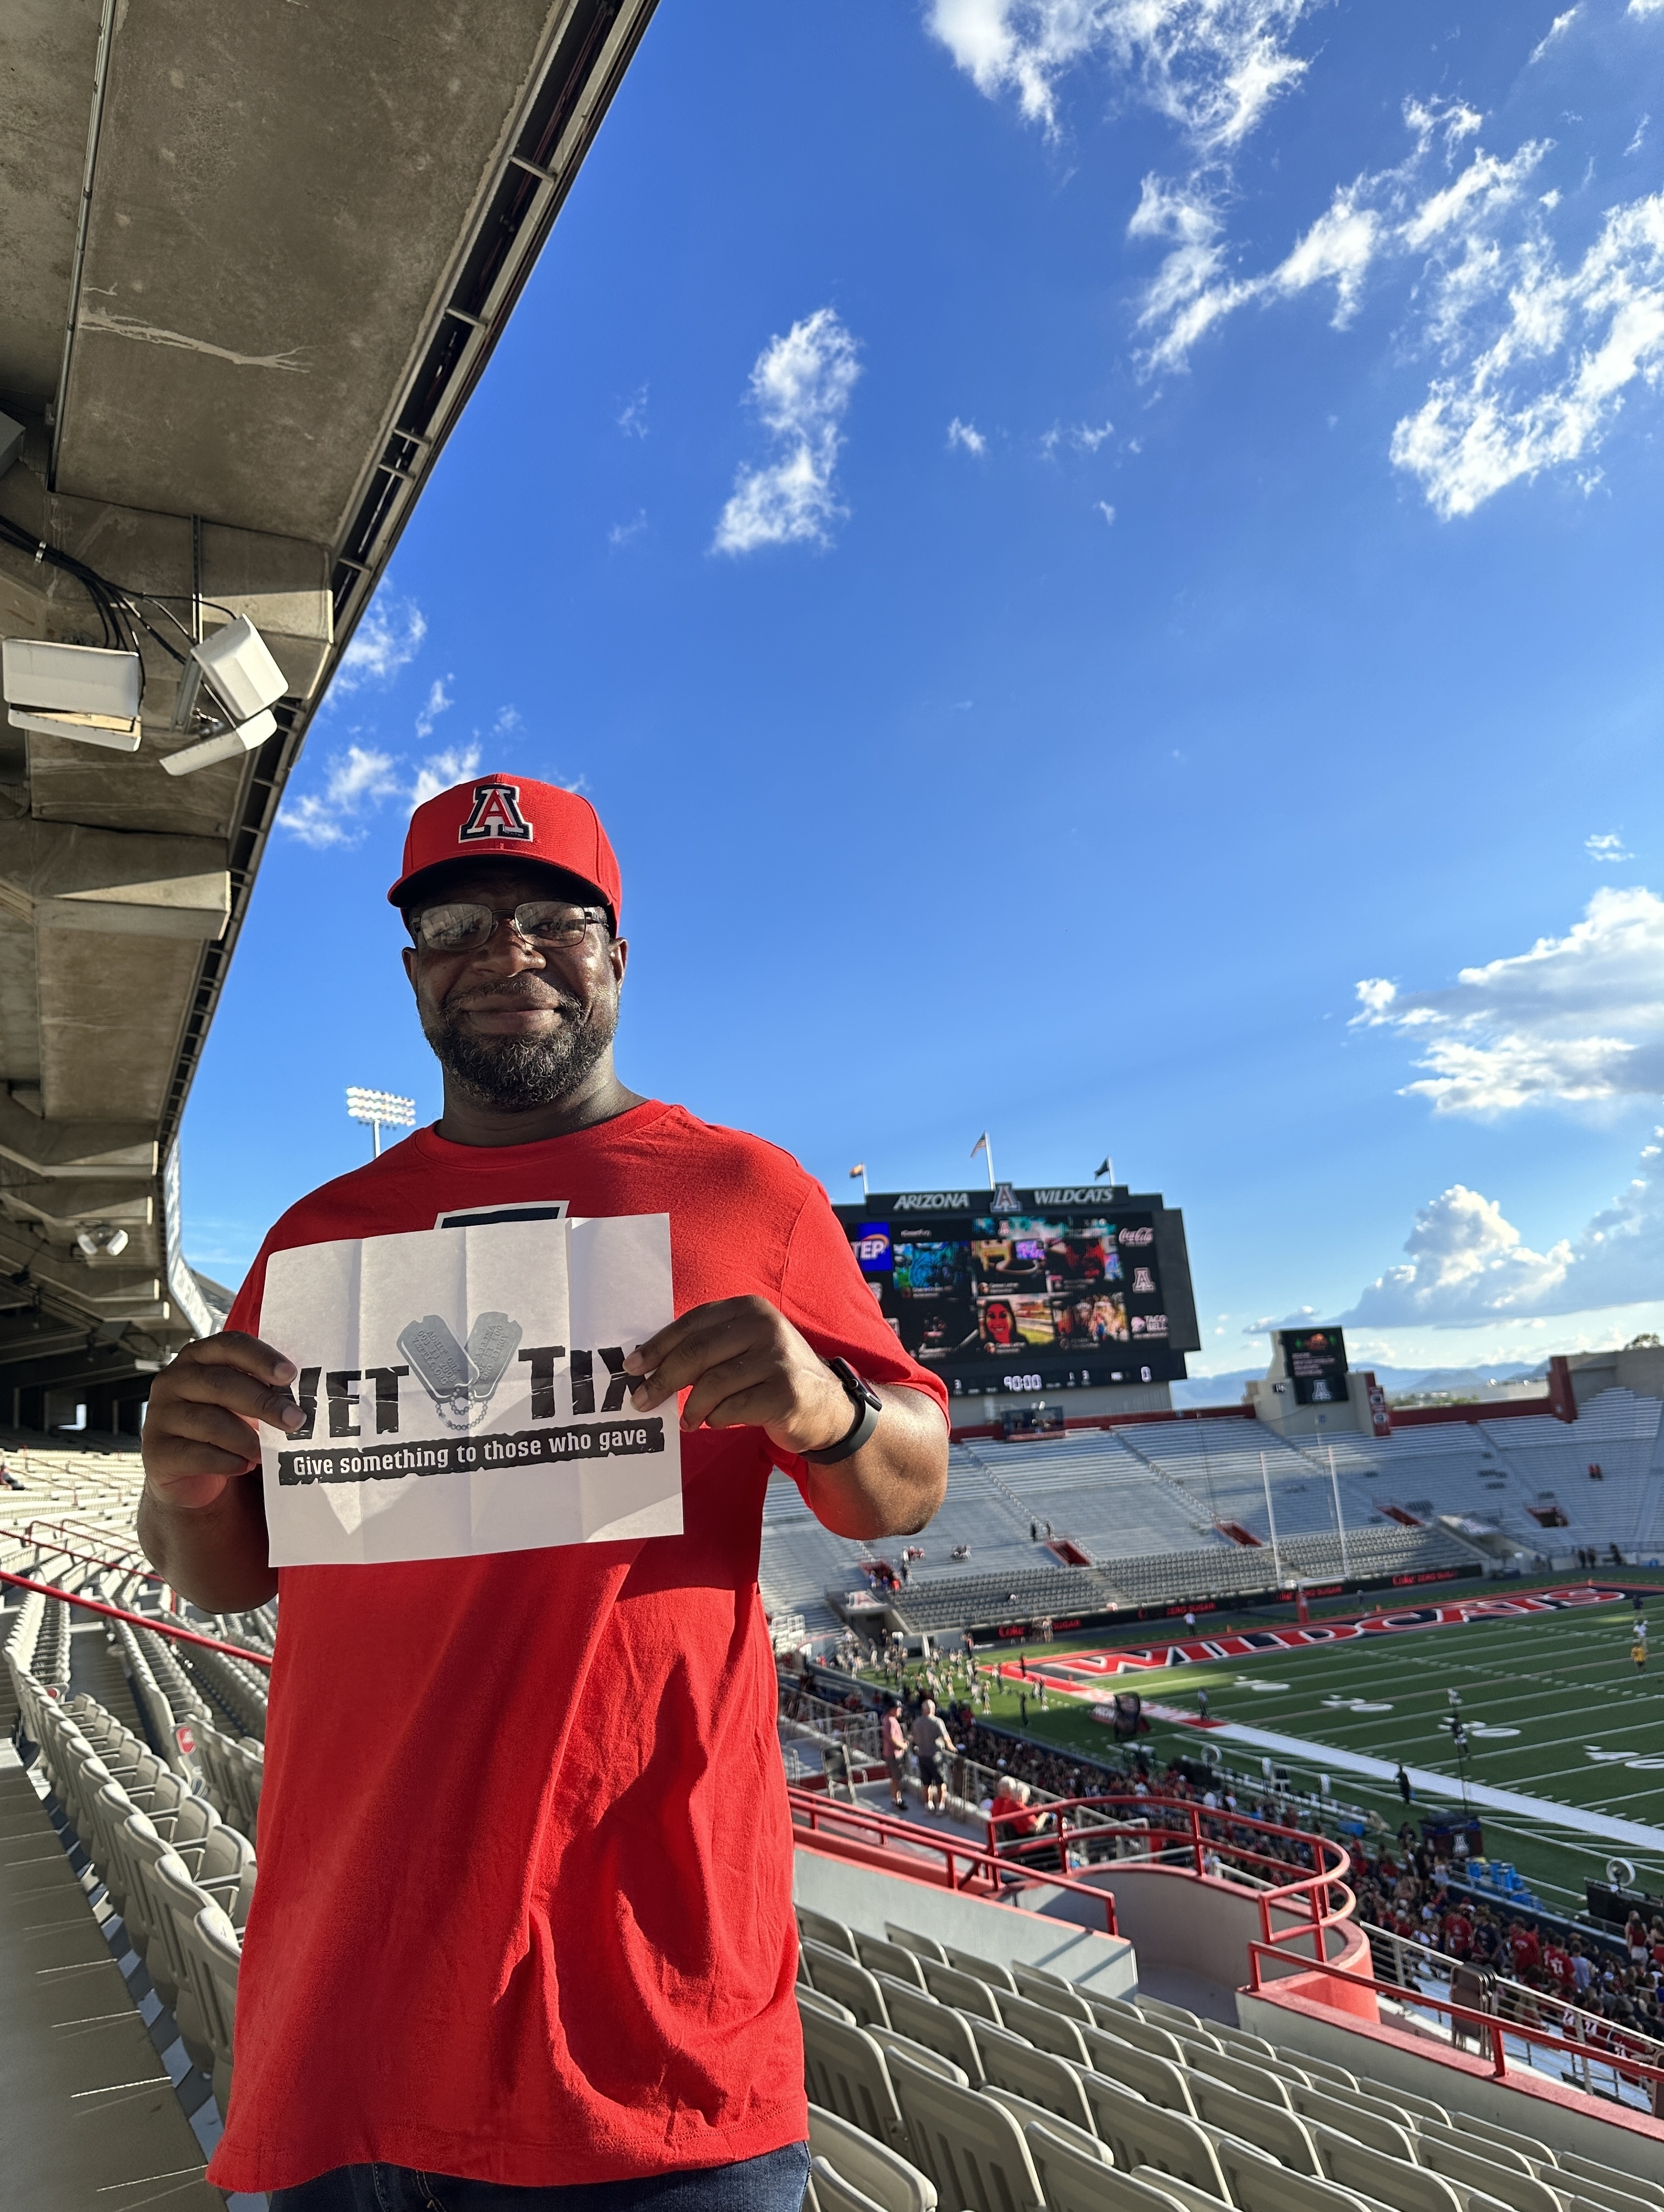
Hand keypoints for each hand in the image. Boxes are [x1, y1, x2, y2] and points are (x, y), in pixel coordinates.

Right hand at [141, 1331, 309, 1510]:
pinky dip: (226, 1462)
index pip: (229, 1345)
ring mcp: (159, 1415)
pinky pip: (196, 1455)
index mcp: (197, 1358)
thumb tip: (304, 1393)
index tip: (289, 1374)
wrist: (188, 1471)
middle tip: (294, 1420)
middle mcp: (173, 1381)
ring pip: (210, 1422)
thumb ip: (263, 1388)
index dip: (261, 1358)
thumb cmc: (221, 1424)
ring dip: (246, 1439)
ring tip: (266, 1452)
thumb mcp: (241, 1400)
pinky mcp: (155, 1451)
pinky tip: (242, 1465)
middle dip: (263, 1402)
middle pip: (221, 1383)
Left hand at [623, 1296, 857, 1456]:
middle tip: (642, 1399)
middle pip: (697, 1352)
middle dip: (663, 1379)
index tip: (633, 1366)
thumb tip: (648, 1363)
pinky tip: (716, 1422)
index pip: (692, 1323)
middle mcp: (765, 1327)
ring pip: (711, 1384)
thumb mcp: (745, 1347)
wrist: (828, 1408)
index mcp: (750, 1309)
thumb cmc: (773, 1376)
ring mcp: (778, 1359)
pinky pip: (731, 1409)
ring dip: (691, 1408)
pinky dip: (716, 1419)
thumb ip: (707, 1347)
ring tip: (687, 1421)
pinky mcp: (785, 1393)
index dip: (658, 1345)